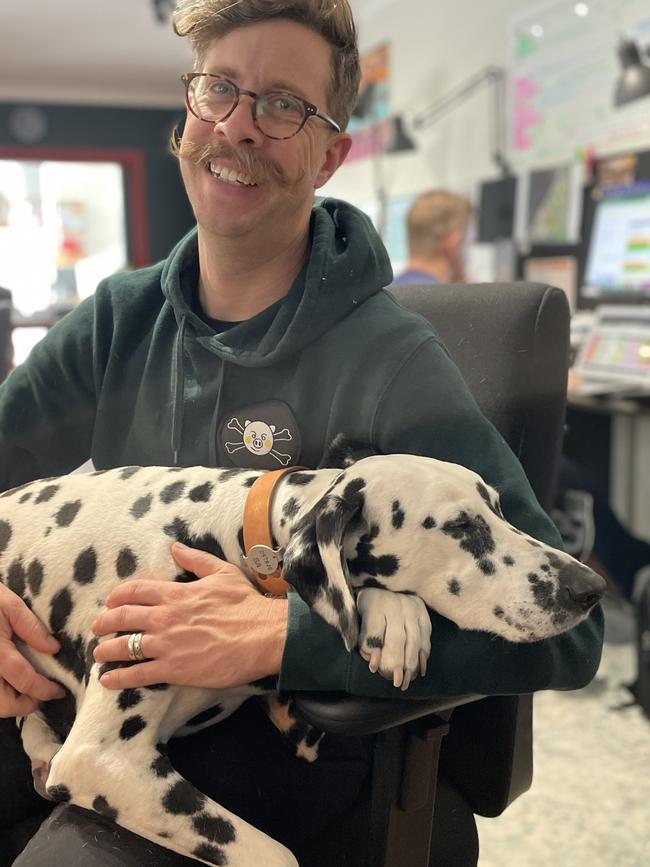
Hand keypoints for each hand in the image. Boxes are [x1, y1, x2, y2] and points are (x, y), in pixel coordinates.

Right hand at [0, 584, 65, 716]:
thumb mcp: (9, 605)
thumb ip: (31, 627)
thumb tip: (54, 649)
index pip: (24, 680)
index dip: (44, 690)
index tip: (59, 690)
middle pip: (4, 704)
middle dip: (26, 705)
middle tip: (42, 696)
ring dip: (11, 705)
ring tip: (27, 692)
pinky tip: (9, 686)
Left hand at [91, 543, 288, 690]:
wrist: (263, 636)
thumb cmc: (246, 604)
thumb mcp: (222, 573)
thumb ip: (196, 560)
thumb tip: (175, 547)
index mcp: (176, 594)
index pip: (135, 591)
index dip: (117, 596)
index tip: (109, 602)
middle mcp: (165, 618)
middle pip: (122, 618)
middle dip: (104, 623)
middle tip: (97, 628)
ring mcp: (167, 645)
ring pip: (124, 647)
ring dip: (106, 651)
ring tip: (98, 655)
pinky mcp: (174, 669)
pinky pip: (138, 674)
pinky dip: (119, 678)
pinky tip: (108, 680)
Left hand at [357, 588, 431, 690]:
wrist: (383, 579)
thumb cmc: (367, 604)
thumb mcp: (358, 617)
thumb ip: (364, 639)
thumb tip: (374, 662)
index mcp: (373, 602)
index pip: (374, 630)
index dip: (374, 651)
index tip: (374, 669)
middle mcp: (395, 602)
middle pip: (397, 638)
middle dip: (397, 663)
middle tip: (396, 681)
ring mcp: (412, 605)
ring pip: (414, 639)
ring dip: (412, 663)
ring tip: (407, 680)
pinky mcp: (423, 609)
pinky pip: (426, 635)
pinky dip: (423, 655)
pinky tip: (419, 669)